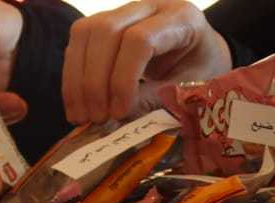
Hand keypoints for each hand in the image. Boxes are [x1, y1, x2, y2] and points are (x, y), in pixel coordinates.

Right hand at [62, 0, 231, 123]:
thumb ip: (159, 98)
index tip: (118, 113)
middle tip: (97, 119)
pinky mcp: (104, 25)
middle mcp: (149, 6)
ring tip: (82, 117)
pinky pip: (78, 43)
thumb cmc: (201, 70)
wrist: (200, 52)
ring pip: (85, 33)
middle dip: (96, 80)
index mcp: (180, 18)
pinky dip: (73, 78)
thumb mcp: (190, 88)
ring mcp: (123, 11)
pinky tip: (77, 106)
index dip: (123, 78)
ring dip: (78, 79)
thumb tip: (120, 117)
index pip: (140, 40)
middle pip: (106, 31)